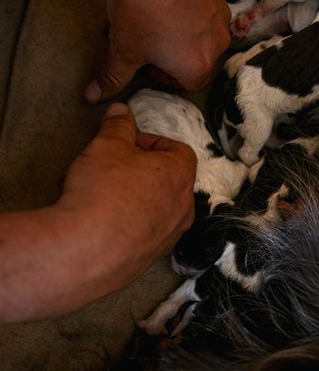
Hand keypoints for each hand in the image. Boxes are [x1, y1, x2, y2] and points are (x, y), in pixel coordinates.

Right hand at [0, 103, 196, 320]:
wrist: (84, 251)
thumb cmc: (103, 193)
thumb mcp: (107, 145)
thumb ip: (117, 125)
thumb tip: (121, 111)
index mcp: (180, 176)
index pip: (179, 151)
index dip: (154, 142)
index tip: (130, 144)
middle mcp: (183, 208)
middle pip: (169, 179)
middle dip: (142, 170)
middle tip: (114, 167)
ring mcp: (168, 237)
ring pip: (157, 208)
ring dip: (135, 197)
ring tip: (102, 194)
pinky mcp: (150, 259)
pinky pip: (143, 233)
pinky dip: (128, 224)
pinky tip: (100, 222)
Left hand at [82, 0, 230, 101]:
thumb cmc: (140, 6)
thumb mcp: (122, 48)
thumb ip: (112, 78)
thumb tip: (94, 97)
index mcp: (198, 66)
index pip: (189, 86)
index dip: (166, 78)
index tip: (148, 64)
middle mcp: (217, 44)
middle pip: (198, 61)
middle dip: (175, 57)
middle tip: (149, 42)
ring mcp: (221, 15)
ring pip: (203, 36)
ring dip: (183, 34)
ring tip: (156, 17)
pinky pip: (206, 11)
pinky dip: (190, 11)